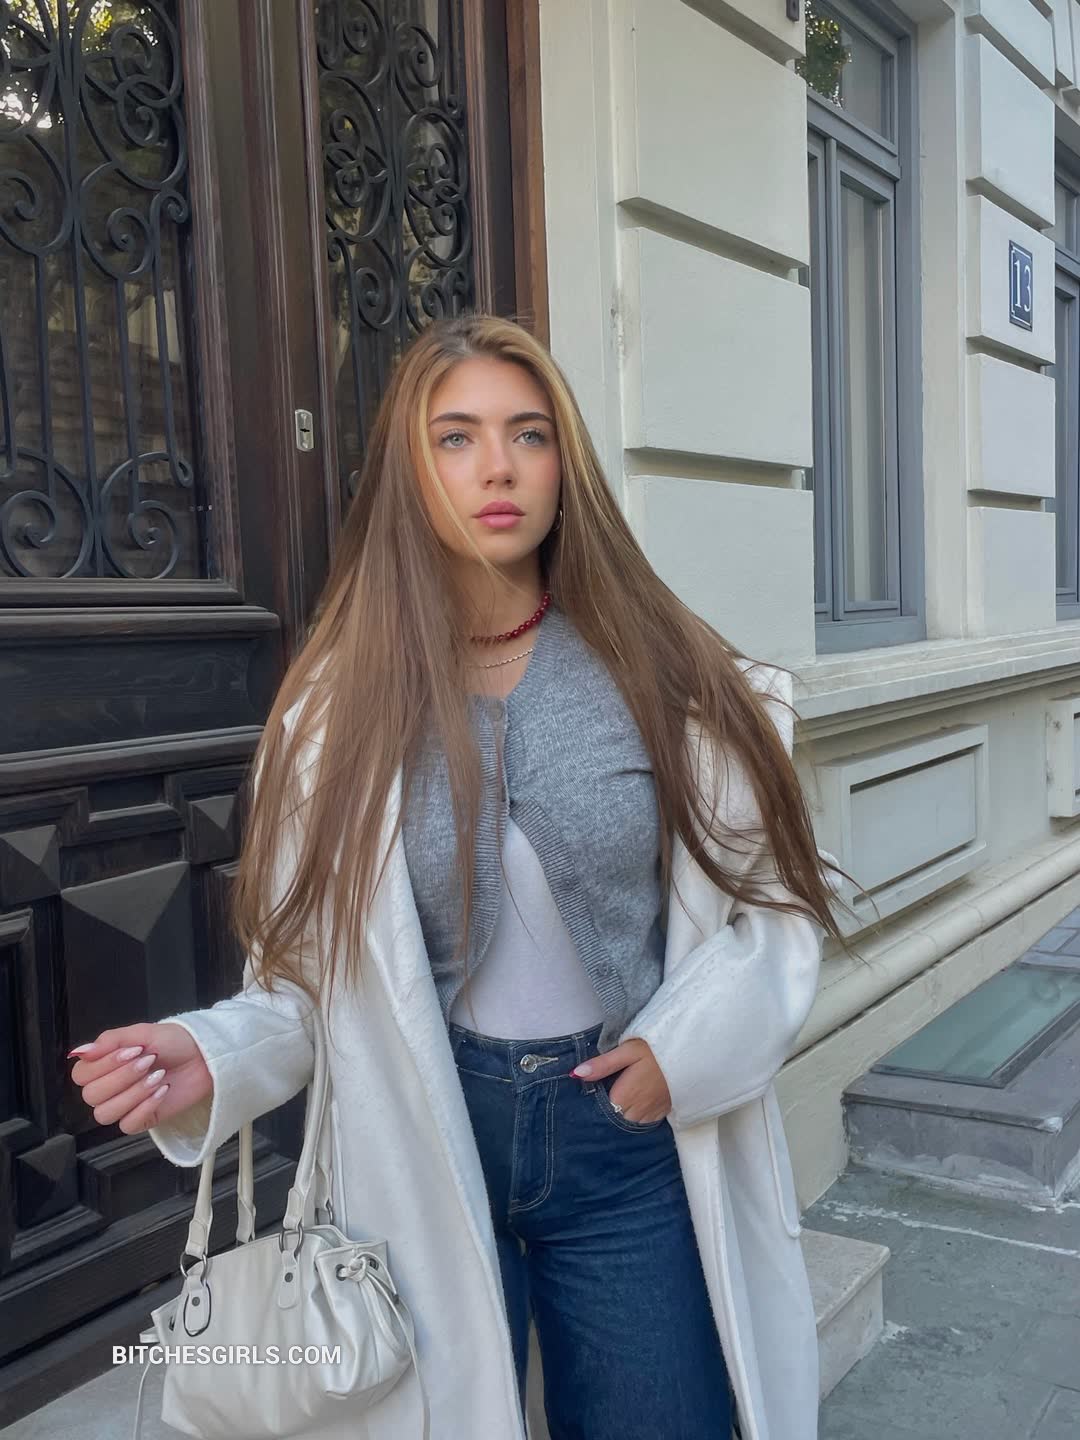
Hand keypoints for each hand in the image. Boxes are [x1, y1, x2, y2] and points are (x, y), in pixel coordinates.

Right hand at [68, 1023, 212, 1135]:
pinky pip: (128, 1125)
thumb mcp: (142, 1032)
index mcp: (104, 1065)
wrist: (204, 1055)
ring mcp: (125, 1105)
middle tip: (148, 1062)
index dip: (103, 1065)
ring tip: (157, 1077)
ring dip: (132, 1094)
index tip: (131, 1051)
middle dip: (122, 1077)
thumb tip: (79, 1052)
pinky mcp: (143, 1119)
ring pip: (105, 1114)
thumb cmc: (174, 1041)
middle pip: (91, 1096)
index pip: (81, 1075)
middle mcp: (110, 1087)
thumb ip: (109, 1040)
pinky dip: (144, 1107)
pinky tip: (162, 1092)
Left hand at [572, 1038, 670, 1124]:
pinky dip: (638, 1113)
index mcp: (624, 1096)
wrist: (691, 1054)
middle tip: (611, 1086)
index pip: (600, 1109)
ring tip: (624, 1092)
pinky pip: (644, 1121)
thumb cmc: (656, 1050)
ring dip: (624, 1111)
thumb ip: (602, 1065)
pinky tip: (639, 1098)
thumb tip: (575, 1074)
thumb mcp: (627, 1051)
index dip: (596, 1100)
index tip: (597, 1087)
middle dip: (609, 1107)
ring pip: (628, 1121)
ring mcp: (651, 1115)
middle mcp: (636, 1111)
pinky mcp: (662, 1114)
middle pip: (614, 1117)